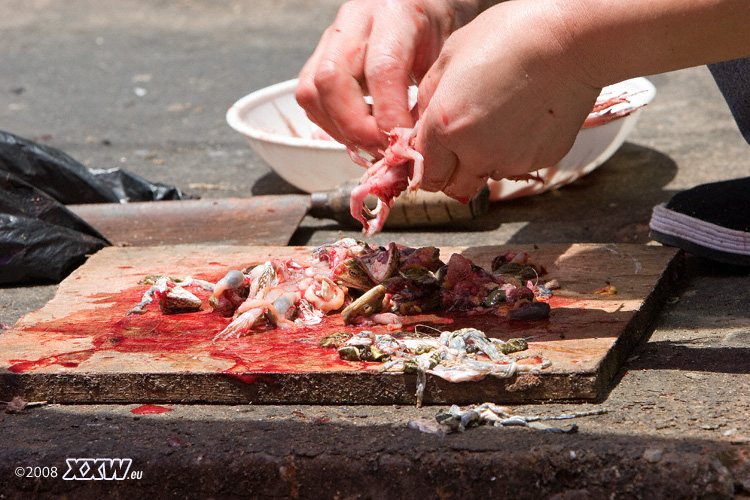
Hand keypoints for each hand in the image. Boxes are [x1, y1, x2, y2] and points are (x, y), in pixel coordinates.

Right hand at [296, 0, 483, 155]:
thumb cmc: (438, 34)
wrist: (423, 5)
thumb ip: (428, 97)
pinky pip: (308, 97)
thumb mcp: (445, 58)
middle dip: (355, 127)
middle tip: (381, 149)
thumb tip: (411, 146)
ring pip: (310, 91)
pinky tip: (357, 130)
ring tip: (369, 142)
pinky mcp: (319, 56)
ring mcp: (331, 38)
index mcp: (395, 16)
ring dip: (338, 128)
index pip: (381, 70)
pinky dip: (329, 122)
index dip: (388, 116)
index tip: (401, 144)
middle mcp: (355, 21)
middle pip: (331, 79)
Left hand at [415, 0, 601, 199]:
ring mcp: (511, 160)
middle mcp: (475, 152)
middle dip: (451, 173)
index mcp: (445, 127)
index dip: (427, 162)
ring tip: (499, 121)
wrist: (570, 39)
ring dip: (484, 161)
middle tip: (461, 145)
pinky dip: (515, 151)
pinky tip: (524, 117)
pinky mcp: (541, 160)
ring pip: (486, 177)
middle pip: (452, 188)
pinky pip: (517, 165)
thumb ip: (429, 96)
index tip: (434, 151)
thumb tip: (420, 122)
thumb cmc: (510, 36)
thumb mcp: (451, 55)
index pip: (424, 172)